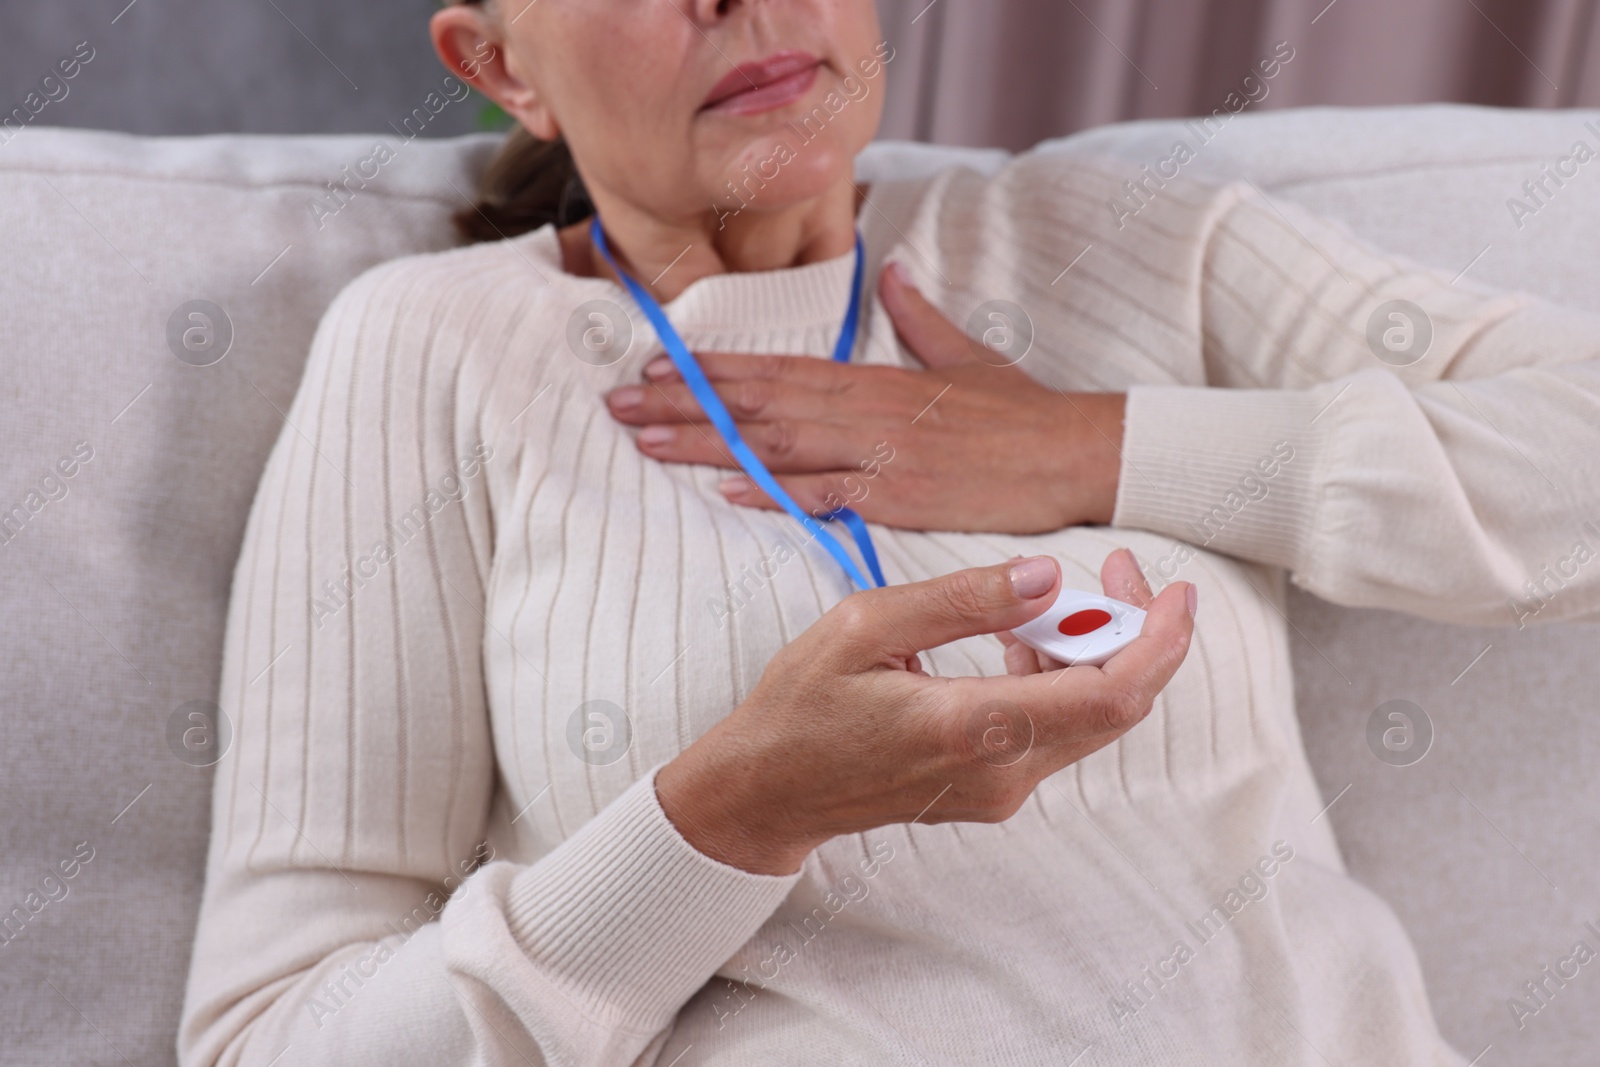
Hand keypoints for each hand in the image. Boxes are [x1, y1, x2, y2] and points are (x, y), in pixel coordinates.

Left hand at [605, 263, 1126, 534]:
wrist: (1078, 453)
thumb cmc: (1022, 411)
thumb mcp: (966, 354)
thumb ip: (920, 316)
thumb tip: (896, 269)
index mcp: (874, 379)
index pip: (776, 369)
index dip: (711, 370)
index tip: (655, 366)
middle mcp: (866, 411)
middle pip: (757, 404)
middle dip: (681, 403)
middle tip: (617, 403)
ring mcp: (880, 455)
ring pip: (776, 445)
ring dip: (705, 444)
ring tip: (643, 440)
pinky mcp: (901, 497)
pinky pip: (827, 494)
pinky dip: (775, 490)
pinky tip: (725, 490)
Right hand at [654, 552, 1194, 875]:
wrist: (766, 793)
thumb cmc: (802, 705)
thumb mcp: (865, 626)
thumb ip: (962, 599)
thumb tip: (1047, 576)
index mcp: (971, 727)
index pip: (1111, 695)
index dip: (1161, 641)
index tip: (1179, 590)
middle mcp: (1001, 772)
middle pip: (1116, 705)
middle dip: (1134, 631)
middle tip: (1117, 571)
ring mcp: (1000, 789)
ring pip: (1088, 717)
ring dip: (1092, 653)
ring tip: (1044, 601)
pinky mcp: (992, 790)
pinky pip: (1054, 730)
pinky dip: (1058, 678)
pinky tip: (1017, 641)